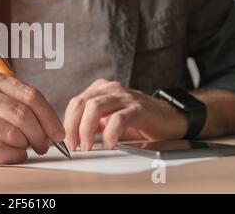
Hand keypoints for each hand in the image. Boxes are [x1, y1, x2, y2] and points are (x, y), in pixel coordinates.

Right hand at [0, 69, 64, 163]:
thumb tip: (51, 126)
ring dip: (26, 147)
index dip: (49, 117)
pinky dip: (12, 156)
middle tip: (44, 146)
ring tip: (26, 150)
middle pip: (23, 114)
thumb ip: (17, 104)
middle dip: (40, 135)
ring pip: (12, 133)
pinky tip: (15, 156)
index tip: (57, 133)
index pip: (31, 96)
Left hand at [64, 79, 187, 150]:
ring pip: (94, 107)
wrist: (169, 118)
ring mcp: (124, 97)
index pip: (75, 103)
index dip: (67, 123)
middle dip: (73, 127)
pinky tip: (110, 145)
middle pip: (80, 103)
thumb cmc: (137, 121)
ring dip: (86, 129)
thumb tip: (71, 138)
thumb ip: (91, 124)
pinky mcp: (138, 108)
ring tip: (87, 146)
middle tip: (74, 146)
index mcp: (99, 90)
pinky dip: (110, 134)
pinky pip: (118, 119)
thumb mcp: (108, 120)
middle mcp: (110, 89)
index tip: (65, 142)